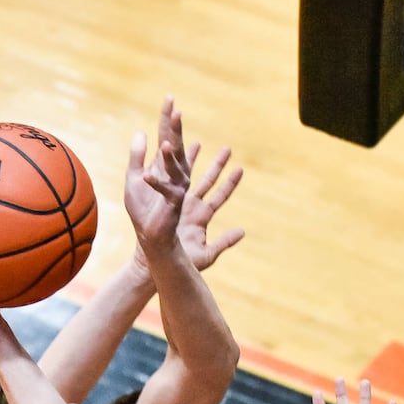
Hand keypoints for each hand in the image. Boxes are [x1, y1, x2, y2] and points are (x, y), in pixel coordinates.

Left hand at [125, 96, 191, 257]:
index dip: (167, 119)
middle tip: (176, 110)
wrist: (149, 237)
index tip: (170, 99)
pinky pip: (164, 191)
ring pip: (175, 167)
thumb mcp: (133, 179)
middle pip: (174, 146)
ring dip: (170, 155)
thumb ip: (136, 157)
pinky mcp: (173, 204)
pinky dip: (155, 184)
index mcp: (163, 166)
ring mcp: (175, 188)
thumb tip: (140, 132)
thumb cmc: (142, 210)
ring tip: (165, 141)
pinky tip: (146, 176)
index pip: (166, 136)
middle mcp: (173, 174)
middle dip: (175, 129)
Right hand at [176, 142, 244, 269]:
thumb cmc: (184, 262)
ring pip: (189, 176)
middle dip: (217, 165)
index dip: (230, 183)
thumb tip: (242, 232)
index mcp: (202, 216)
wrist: (160, 261)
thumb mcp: (207, 254)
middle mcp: (193, 206)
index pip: (221, 196)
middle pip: (208, 181)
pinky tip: (173, 153)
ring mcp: (180, 203)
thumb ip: (224, 242)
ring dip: (194, 159)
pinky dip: (173, 167)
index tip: (240, 170)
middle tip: (228, 149)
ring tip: (199, 142)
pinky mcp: (167, 202)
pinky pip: (170, 181)